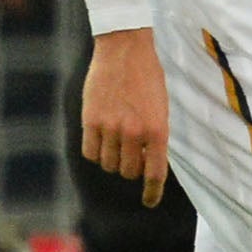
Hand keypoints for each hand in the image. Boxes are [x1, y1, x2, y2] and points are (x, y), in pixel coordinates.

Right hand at [83, 27, 170, 206]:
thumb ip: (155, 134)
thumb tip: (147, 160)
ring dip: (113, 158)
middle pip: (129, 171)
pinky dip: (95, 151)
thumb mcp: (161, 106)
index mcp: (158, 129)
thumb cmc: (147, 76)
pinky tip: (100, 137)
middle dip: (131, 167)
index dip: (152, 193)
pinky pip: (90, 153)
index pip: (154, 173)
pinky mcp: (91, 121)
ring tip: (117, 139)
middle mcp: (135, 133)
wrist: (125, 48)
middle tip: (132, 151)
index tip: (149, 202)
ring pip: (108, 164)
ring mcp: (111, 128)